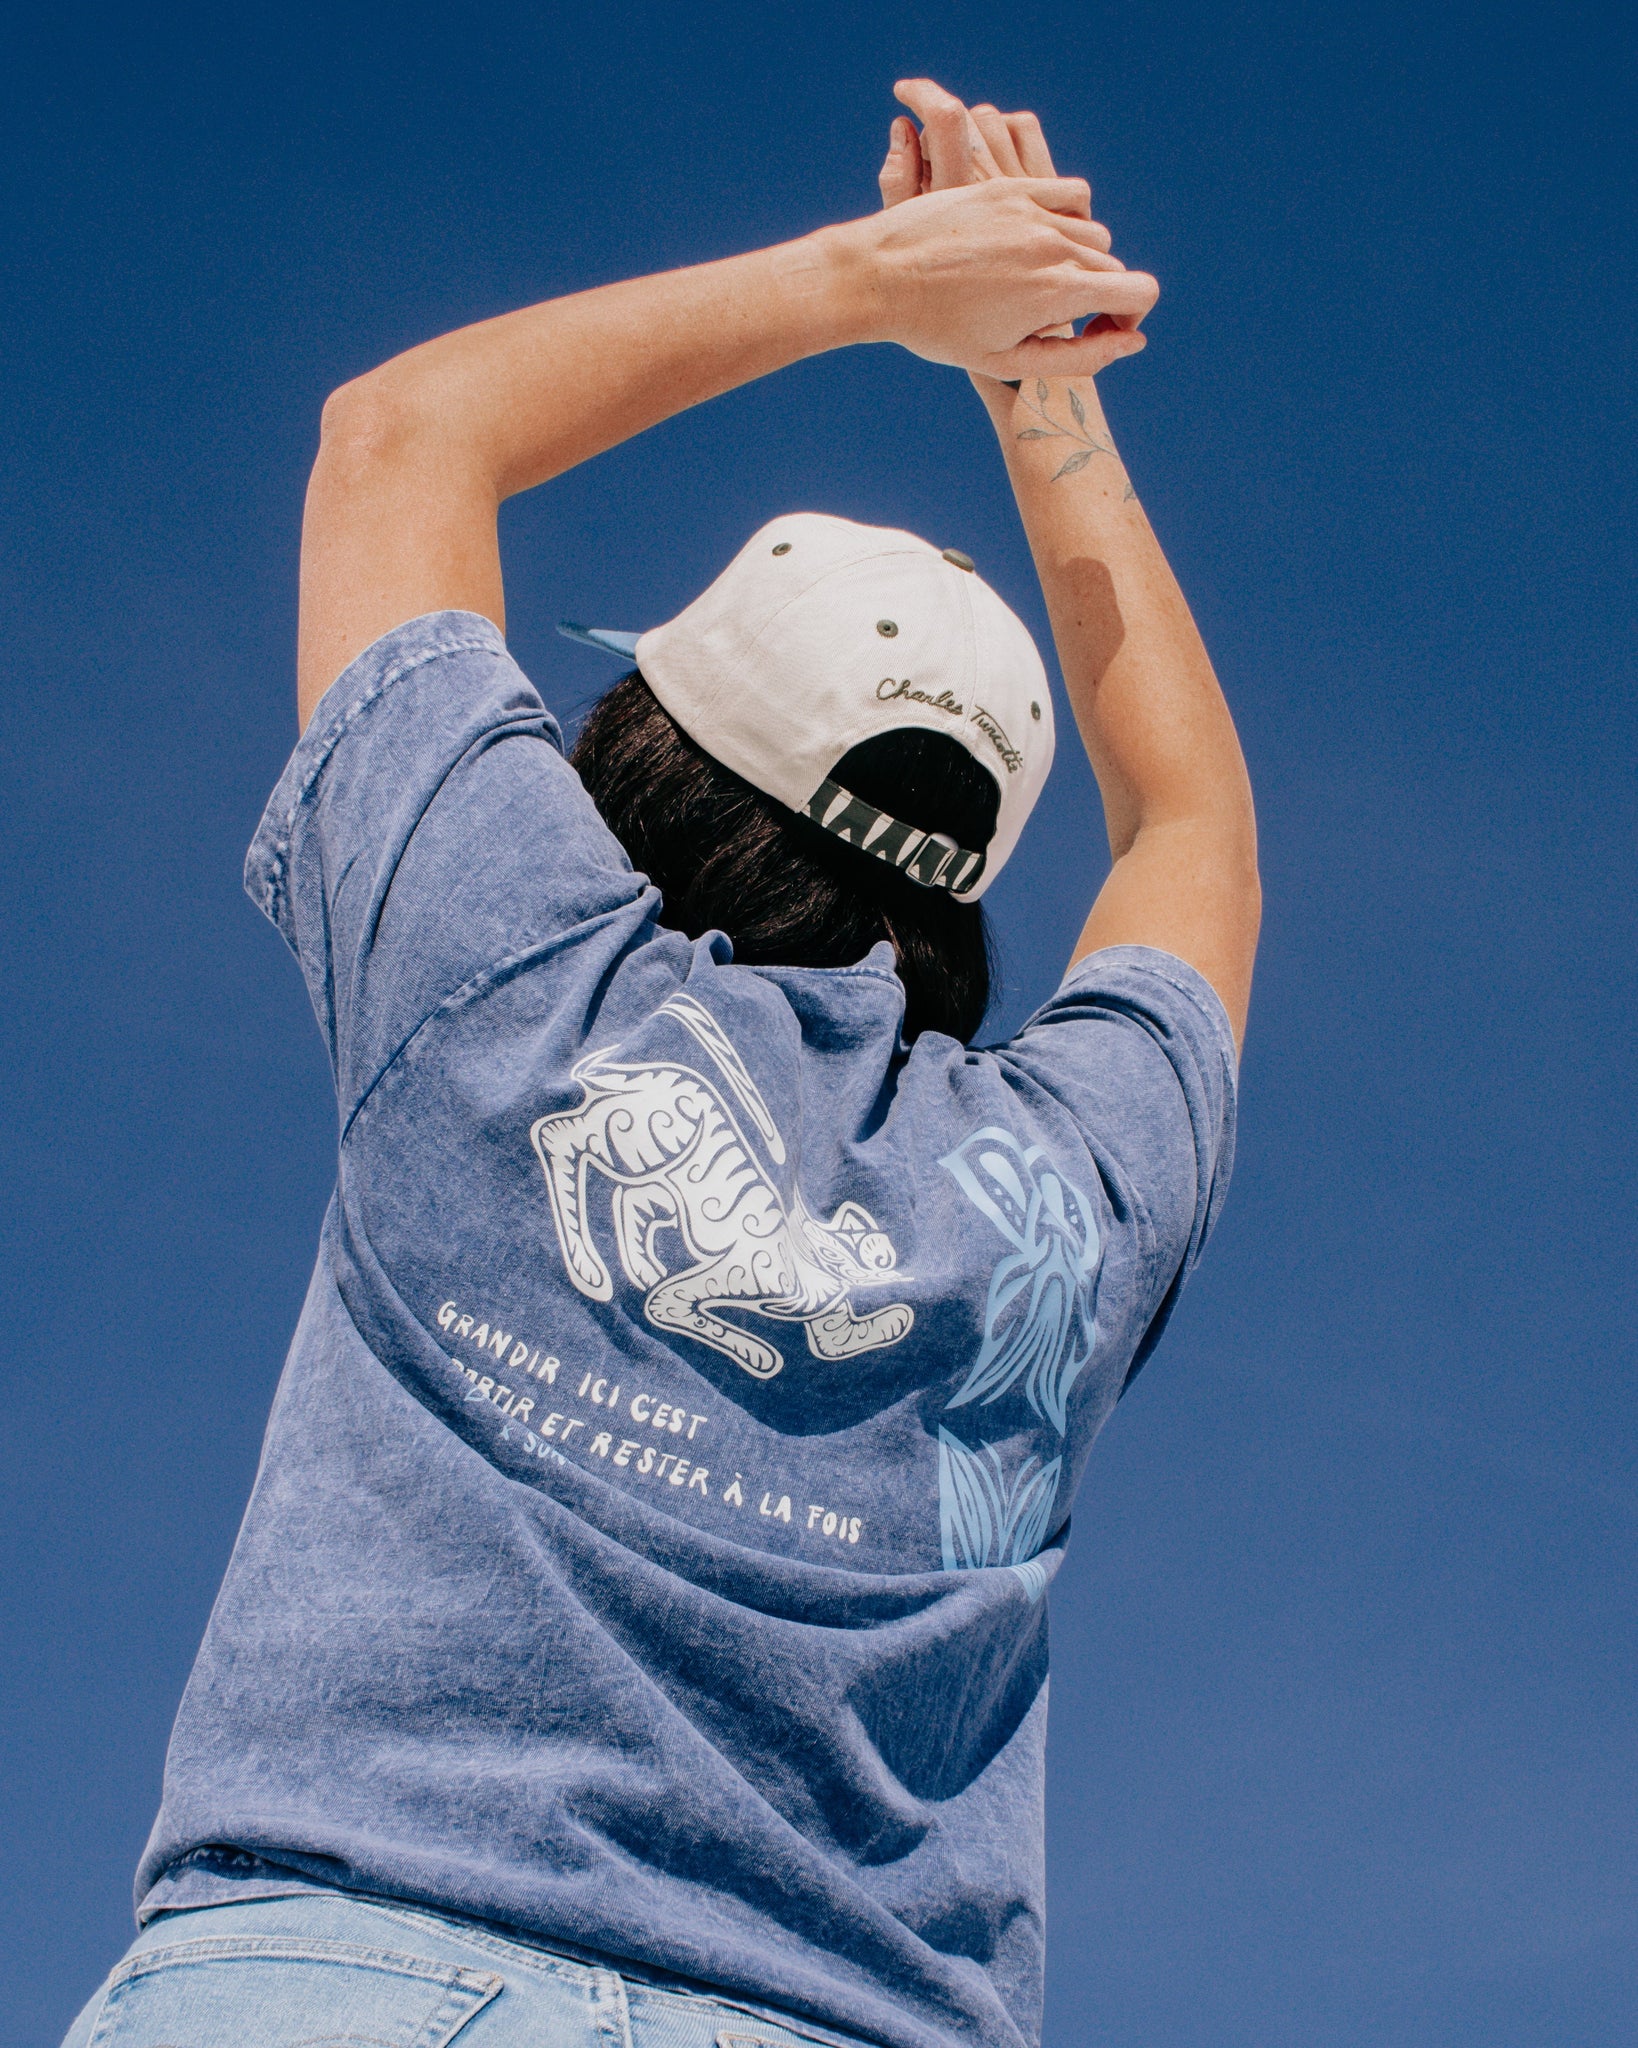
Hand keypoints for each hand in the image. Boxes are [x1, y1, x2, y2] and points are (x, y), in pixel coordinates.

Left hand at [829, 176, 1155, 381]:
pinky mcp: (1010, 187)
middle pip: (1112, 266)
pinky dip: (1069, 216)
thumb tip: (1133, 339)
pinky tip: (1040, 240)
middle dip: (1100, 295)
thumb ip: (1079, 357)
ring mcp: (1032, 210)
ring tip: (1039, 283)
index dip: (1132, 315)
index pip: (1141, 289)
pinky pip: (1070, 194)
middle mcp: (1052, 244)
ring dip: (1081, 258)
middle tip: (1057, 318)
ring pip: (1092, 232)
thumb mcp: (1008, 361)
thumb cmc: (940, 332)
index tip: (1101, 330)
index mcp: (1058, 291)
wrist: (880, 278)